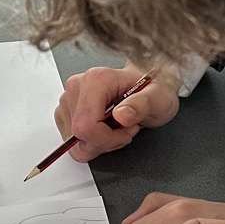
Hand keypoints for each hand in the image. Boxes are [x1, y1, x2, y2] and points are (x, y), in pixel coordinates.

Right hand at [53, 64, 179, 162]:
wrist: (147, 84)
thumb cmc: (152, 89)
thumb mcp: (158, 98)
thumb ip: (141, 105)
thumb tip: (121, 115)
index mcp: (96, 80)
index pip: (85, 126)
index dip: (107, 139)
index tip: (126, 132)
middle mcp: (77, 87)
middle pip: (78, 136)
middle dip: (104, 142)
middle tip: (124, 129)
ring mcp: (68, 100)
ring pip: (74, 143)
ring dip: (98, 143)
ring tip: (117, 128)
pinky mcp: (66, 111)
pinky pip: (73, 142)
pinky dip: (92, 142)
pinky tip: (106, 129)